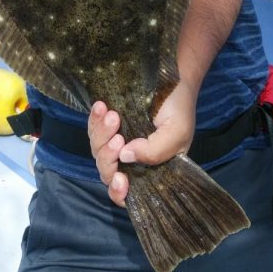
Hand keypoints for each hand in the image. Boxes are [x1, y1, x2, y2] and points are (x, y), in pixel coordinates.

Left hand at [88, 81, 197, 207]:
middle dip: (108, 155)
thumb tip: (125, 156)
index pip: (129, 193)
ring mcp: (118, 143)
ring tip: (112, 114)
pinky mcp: (107, 126)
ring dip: (101, 133)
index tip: (121, 178)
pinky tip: (101, 106)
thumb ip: (156, 150)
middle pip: (108, 171)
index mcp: (150, 170)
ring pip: (98, 150)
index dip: (119, 191)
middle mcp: (131, 160)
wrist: (172, 77)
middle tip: (117, 132)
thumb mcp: (177, 131)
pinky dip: (94, 120)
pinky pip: (93, 129)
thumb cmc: (179, 108)